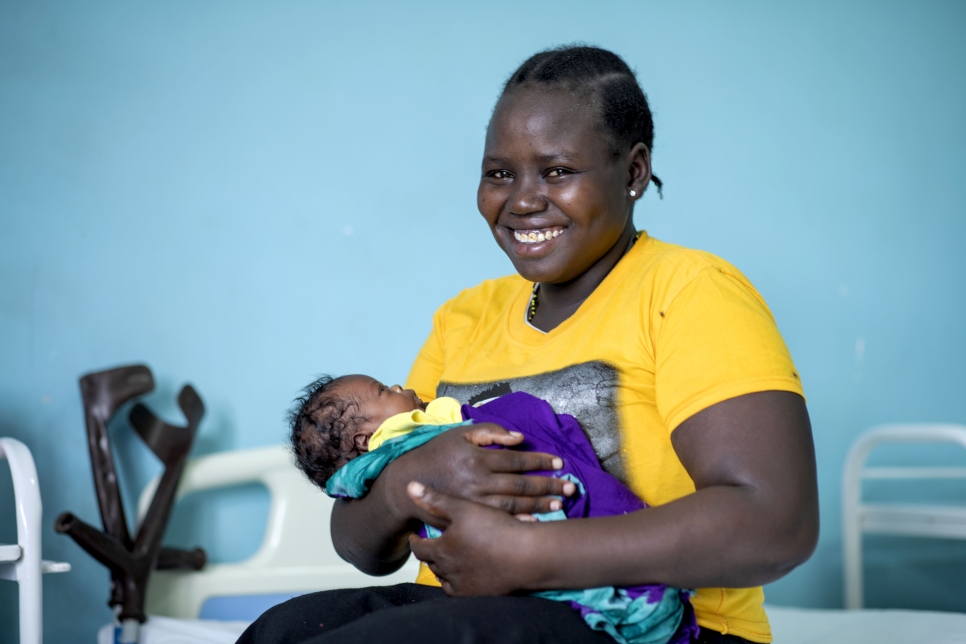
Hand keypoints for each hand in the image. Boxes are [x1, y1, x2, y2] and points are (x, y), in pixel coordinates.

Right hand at [385, 422, 572, 518]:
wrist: (408, 483)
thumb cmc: (438, 453)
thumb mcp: (459, 434)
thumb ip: (489, 432)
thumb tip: (519, 437)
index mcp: (477, 458)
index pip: (516, 460)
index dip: (540, 461)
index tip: (560, 462)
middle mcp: (477, 481)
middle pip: (520, 485)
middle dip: (548, 485)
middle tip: (570, 487)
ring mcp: (474, 502)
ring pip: (513, 505)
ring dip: (539, 505)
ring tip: (560, 504)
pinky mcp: (469, 516)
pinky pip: (498, 521)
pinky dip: (519, 522)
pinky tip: (536, 522)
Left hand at [407, 481, 533, 595]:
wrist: (527, 555)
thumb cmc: (495, 527)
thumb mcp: (464, 508)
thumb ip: (436, 500)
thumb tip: (409, 487)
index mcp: (442, 550)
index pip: (419, 548)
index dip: (415, 542)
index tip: (415, 538)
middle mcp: (448, 571)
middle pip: (431, 564)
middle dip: (430, 555)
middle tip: (433, 546)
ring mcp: (464, 586)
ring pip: (445, 579)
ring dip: (444, 570)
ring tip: (448, 560)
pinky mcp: (479, 595)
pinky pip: (461, 592)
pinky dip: (458, 583)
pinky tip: (464, 574)